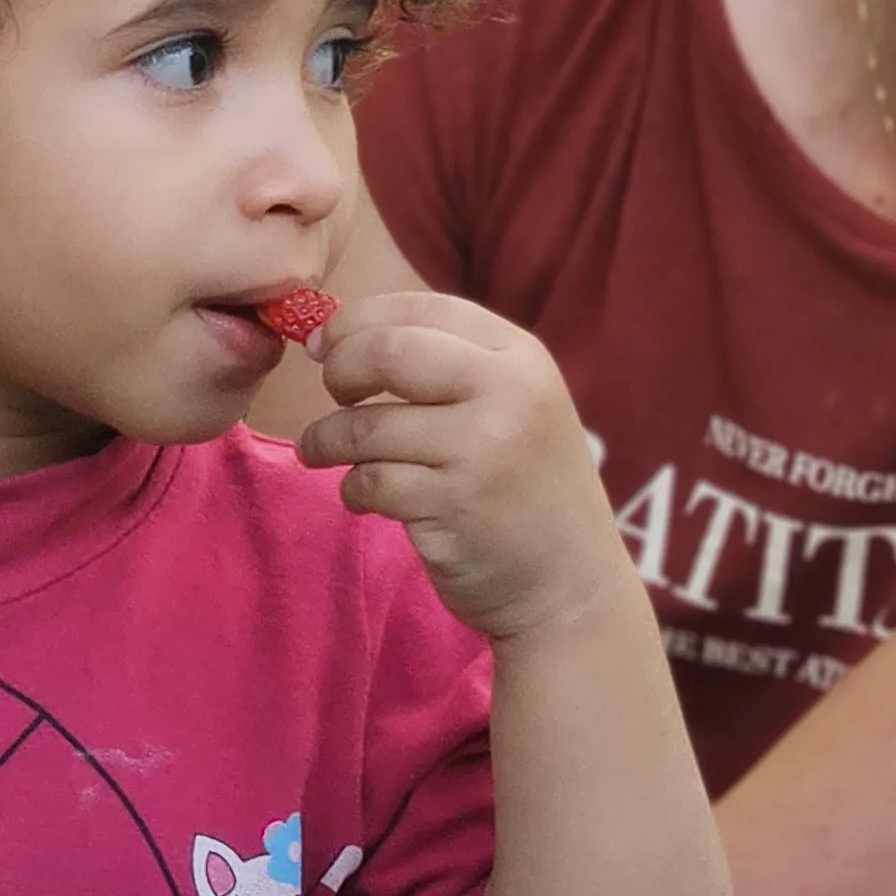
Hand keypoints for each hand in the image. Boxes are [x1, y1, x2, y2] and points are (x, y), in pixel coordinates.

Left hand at [294, 292, 634, 645]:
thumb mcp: (515, 407)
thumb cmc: (526, 489)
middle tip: (332, 395)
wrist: (572, 586)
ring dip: (328, 440)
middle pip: (387, 353)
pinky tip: (367, 498)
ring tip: (324, 452)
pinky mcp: (453, 507)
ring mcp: (482, 452)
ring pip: (366, 426)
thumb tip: (337, 336)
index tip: (324, 345)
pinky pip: (369, 482)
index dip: (357, 321)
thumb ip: (449, 366)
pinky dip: (353, 489)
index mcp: (522, 359)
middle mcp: (508, 395)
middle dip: (340, 369)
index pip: (422, 309)